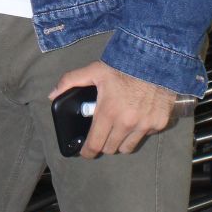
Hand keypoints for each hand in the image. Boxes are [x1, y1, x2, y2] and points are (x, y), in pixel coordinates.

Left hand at [49, 60, 189, 157]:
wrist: (156, 59)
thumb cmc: (124, 66)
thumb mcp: (95, 70)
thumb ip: (71, 81)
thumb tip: (52, 95)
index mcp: (108, 113)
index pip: (95, 145)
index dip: (87, 151)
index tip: (85, 151)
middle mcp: (126, 123)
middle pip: (110, 149)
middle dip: (103, 144)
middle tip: (103, 134)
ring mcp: (144, 125)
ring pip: (128, 148)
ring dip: (121, 142)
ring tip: (119, 130)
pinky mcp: (159, 124)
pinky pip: (144, 136)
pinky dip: (139, 131)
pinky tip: (137, 118)